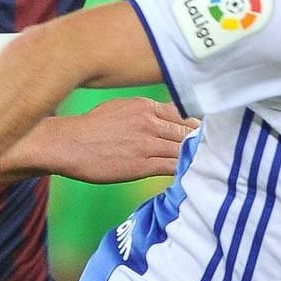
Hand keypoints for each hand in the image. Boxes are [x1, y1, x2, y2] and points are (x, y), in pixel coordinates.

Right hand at [50, 97, 197, 183]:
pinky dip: (182, 170)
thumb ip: (145, 111)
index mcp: (145, 106)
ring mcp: (146, 144)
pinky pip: (172, 167)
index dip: (194, 125)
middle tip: (211, 150)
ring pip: (182, 149)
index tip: (202, 133)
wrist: (69, 144)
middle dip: (198, 141)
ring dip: (193, 157)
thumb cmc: (91, 127)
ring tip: (204, 163)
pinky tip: (189, 174)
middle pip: (186, 132)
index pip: (182, 114)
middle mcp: (149, 122)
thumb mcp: (120, 107)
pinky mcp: (141, 165)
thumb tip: (164, 115)